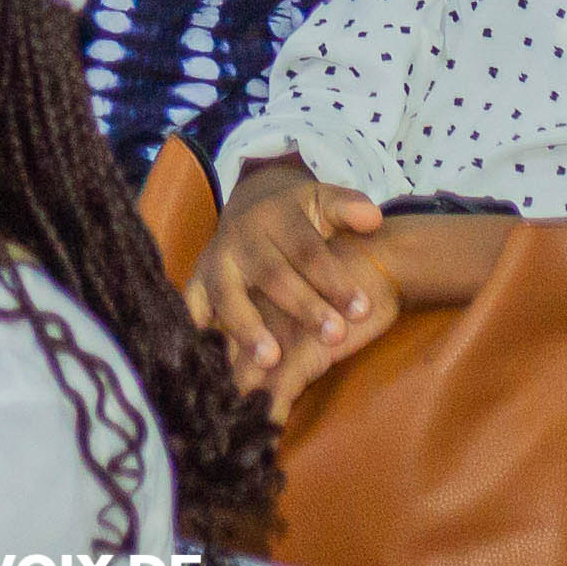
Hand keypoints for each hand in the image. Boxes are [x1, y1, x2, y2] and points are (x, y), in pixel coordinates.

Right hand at [187, 172, 401, 417]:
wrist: (252, 206)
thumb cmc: (299, 217)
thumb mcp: (324, 203)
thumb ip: (349, 209)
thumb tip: (373, 218)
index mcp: (277, 215)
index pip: (308, 250)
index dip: (334, 280)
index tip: (362, 309)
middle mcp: (241, 235)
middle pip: (272, 274)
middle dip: (304, 307)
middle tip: (335, 337)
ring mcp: (215, 259)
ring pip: (228, 294)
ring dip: (248, 328)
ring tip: (272, 360)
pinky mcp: (197, 280)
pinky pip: (194, 308)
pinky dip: (201, 333)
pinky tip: (216, 362)